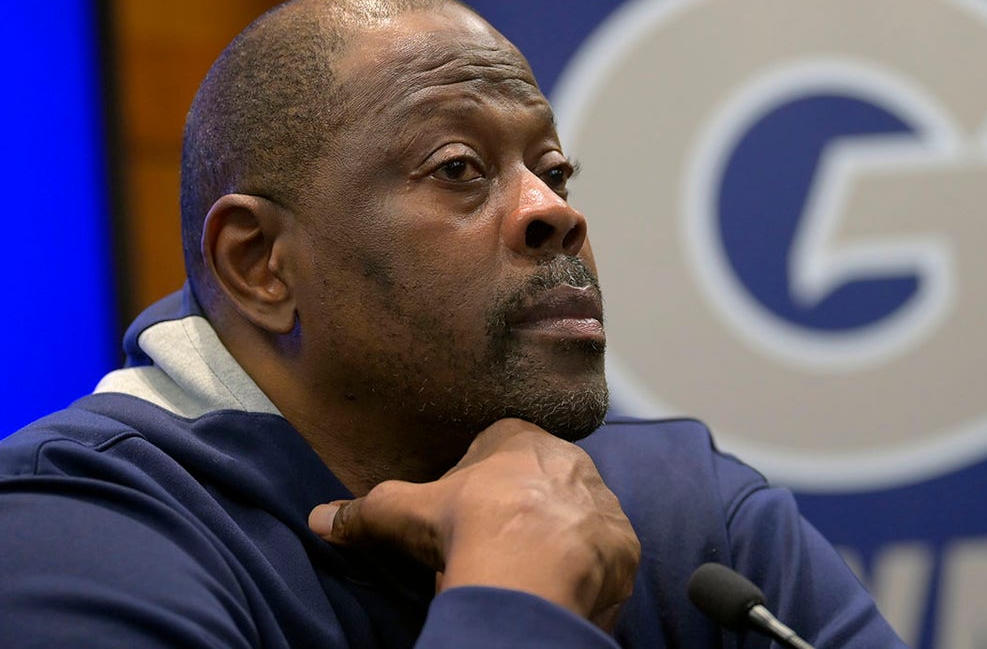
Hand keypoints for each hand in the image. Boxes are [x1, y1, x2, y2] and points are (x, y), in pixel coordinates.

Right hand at [309, 418, 639, 628]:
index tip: (464, 514)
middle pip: (543, 483)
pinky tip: (560, 590)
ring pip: (578, 516)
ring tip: (527, 573)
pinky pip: (605, 555)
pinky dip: (587, 572)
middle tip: (495, 546)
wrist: (527, 568)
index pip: (500, 449)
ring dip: (559, 539)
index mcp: (520, 439)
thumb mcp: (403, 511)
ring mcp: (602, 501)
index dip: (479, 482)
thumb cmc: (466, 525)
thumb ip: (364, 509)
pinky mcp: (623, 544)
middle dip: (522, 510)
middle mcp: (570, 461)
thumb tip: (319, 517)